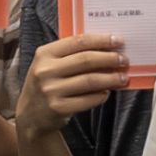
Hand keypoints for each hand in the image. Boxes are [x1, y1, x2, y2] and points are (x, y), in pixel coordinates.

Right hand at [14, 35, 130, 135]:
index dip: (101, 40)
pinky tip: (107, 92)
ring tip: (122, 77)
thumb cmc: (47, 84)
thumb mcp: (50, 64)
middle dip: (109, 59)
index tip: (118, 41)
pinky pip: (87, 100)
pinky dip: (101, 95)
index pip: (78, 42)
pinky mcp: (58, 108)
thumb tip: (106, 48)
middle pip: (86, 60)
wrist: (30, 115)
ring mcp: (51, 90)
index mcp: (44, 54)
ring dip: (110, 78)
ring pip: (89, 81)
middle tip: (124, 60)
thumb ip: (71, 54)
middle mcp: (45, 71)